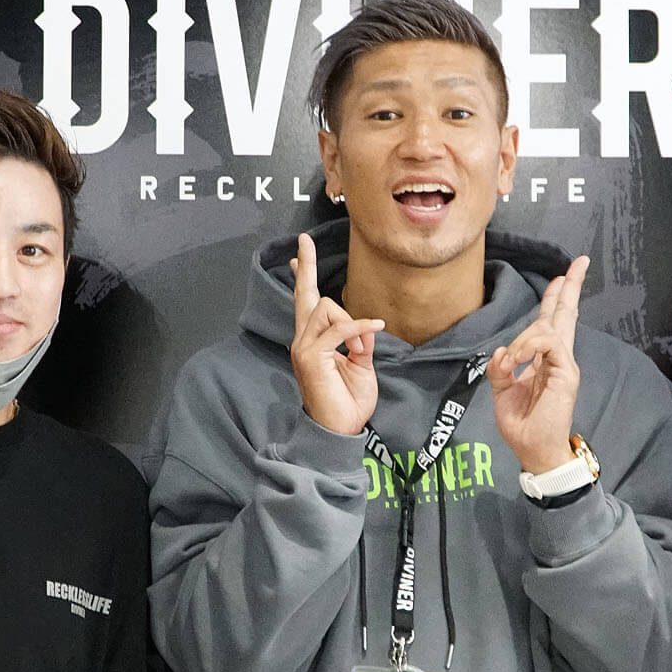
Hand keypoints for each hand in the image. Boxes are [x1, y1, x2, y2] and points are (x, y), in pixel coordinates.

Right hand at [290, 232, 383, 434]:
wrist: (340, 431)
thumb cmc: (348, 402)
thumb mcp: (362, 366)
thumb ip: (361, 342)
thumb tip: (367, 325)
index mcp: (314, 341)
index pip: (306, 304)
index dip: (302, 277)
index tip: (297, 255)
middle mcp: (303, 340)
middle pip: (305, 295)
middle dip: (305, 266)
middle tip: (303, 240)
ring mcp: (304, 347)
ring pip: (326, 308)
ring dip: (352, 324)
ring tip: (361, 350)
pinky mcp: (310, 356)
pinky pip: (338, 329)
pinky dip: (358, 329)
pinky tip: (374, 330)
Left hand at [488, 254, 588, 473]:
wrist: (534, 450)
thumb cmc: (522, 425)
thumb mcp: (501, 392)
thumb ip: (500, 369)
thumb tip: (501, 351)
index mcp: (545, 360)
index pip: (552, 322)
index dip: (556, 298)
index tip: (563, 276)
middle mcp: (558, 358)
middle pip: (565, 314)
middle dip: (570, 287)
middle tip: (580, 262)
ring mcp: (565, 364)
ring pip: (547, 327)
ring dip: (524, 338)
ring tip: (512, 361)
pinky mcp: (566, 373)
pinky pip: (548, 343)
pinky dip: (528, 346)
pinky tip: (517, 360)